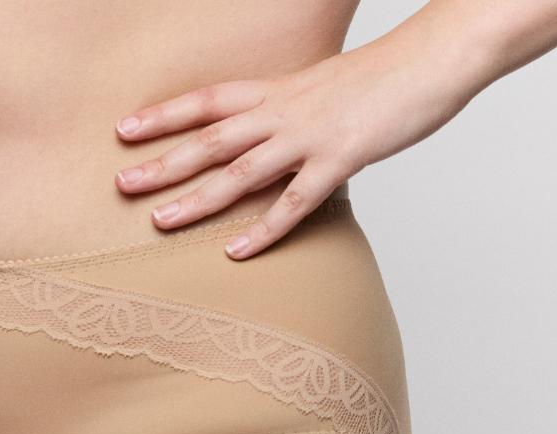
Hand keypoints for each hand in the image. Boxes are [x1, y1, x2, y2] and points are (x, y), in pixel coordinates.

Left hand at [114, 35, 477, 258]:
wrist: (434, 57)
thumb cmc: (381, 76)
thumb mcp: (321, 86)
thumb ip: (288, 111)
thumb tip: (267, 135)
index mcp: (278, 90)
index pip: (208, 100)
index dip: (165, 115)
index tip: (125, 130)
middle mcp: (284, 111)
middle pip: (211, 139)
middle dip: (163, 163)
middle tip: (121, 186)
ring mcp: (310, 136)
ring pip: (241, 172)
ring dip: (198, 199)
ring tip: (159, 223)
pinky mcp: (340, 160)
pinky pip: (295, 203)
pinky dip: (264, 230)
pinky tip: (236, 253)